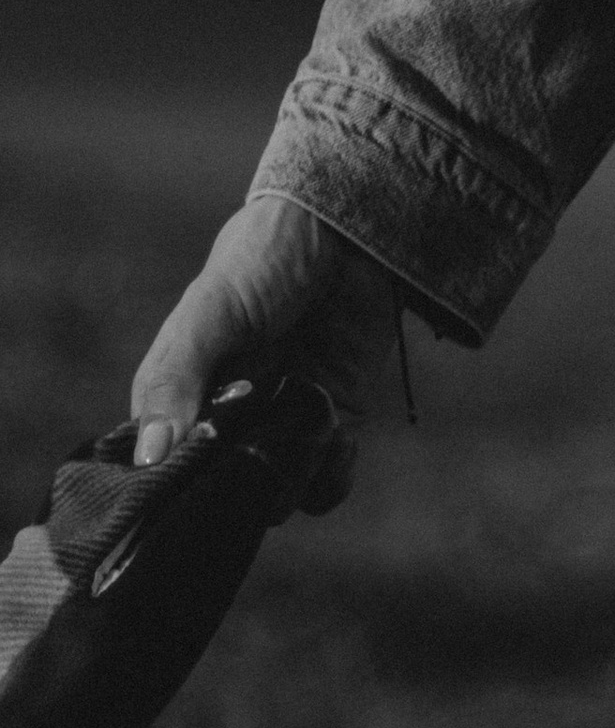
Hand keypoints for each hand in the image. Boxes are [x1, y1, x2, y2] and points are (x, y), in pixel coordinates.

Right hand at [129, 194, 409, 466]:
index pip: (165, 463)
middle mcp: (226, 418)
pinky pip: (325, 484)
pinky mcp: (331, 429)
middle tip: (271, 431)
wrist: (349, 235)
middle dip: (247, 477)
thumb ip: (176, 379)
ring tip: (312, 413)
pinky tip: (338, 432)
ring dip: (296, 469)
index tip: (209, 459)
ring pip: (276, 493)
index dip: (184, 475)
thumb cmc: (264, 260)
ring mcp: (279, 427)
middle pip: (223, 488)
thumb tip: (151, 457)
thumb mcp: (210, 313)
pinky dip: (332, 472)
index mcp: (180, 392)